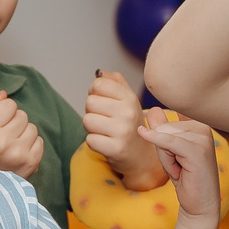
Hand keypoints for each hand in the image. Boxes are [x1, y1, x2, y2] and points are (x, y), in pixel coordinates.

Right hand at [0, 91, 44, 180]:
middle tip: (2, 138)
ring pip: (32, 127)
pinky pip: (39, 141)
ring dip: (23, 134)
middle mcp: (3, 142)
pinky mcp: (32, 162)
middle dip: (14, 123)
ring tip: (10, 147)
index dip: (3, 112)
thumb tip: (4, 94)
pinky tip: (18, 154)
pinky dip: (31, 145)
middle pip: (22, 115)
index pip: (9, 104)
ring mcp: (19, 154)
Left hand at [85, 71, 167, 190]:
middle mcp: (128, 112)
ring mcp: (123, 131)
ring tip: (105, 131)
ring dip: (92, 128)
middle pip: (90, 102)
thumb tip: (99, 73)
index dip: (95, 93)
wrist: (141, 155)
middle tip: (105, 120)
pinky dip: (94, 142)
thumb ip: (114, 82)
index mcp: (130, 97)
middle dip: (93, 112)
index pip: (98, 84)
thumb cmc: (130, 124)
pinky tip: (106, 143)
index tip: (104, 103)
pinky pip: (90, 140)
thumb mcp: (128, 99)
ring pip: (87, 121)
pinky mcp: (116, 149)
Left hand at [141, 115, 224, 220]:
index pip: (165, 122)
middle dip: (163, 150)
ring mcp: (202, 137)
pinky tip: (166, 160)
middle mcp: (203, 127)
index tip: (176, 160)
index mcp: (198, 124)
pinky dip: (160, 147)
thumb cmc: (185, 178)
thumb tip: (153, 110)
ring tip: (182, 170)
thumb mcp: (169, 151)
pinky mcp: (197, 150)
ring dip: (166, 158)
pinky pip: (168, 142)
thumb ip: (162, 130)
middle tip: (179, 167)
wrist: (200, 204)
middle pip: (163, 128)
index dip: (161, 142)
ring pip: (164, 136)